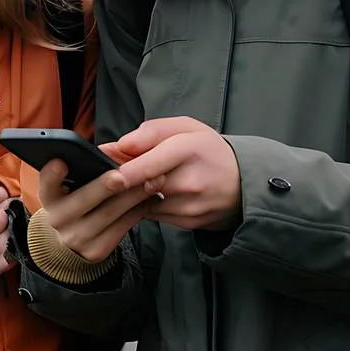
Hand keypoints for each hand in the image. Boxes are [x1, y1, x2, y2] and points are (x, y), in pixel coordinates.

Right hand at [36, 154, 162, 263]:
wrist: (72, 242)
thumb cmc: (76, 202)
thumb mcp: (69, 188)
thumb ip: (81, 171)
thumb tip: (111, 153)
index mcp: (50, 198)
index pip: (46, 185)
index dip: (52, 174)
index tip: (61, 162)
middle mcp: (58, 219)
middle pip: (83, 200)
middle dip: (104, 187)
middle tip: (122, 175)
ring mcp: (76, 238)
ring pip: (109, 214)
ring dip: (134, 196)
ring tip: (153, 180)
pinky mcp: (96, 251)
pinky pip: (122, 227)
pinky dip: (139, 210)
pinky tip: (152, 197)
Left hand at [114, 117, 242, 230]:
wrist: (244, 184)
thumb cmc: (209, 151)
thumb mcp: (186, 128)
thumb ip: (152, 131)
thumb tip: (121, 144)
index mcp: (190, 149)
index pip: (151, 163)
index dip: (125, 169)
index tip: (104, 172)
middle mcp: (191, 180)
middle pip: (143, 184)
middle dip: (123, 178)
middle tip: (109, 171)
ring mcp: (190, 205)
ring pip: (144, 201)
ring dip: (133, 192)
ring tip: (136, 179)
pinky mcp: (188, 222)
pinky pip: (153, 213)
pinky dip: (146, 204)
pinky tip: (154, 194)